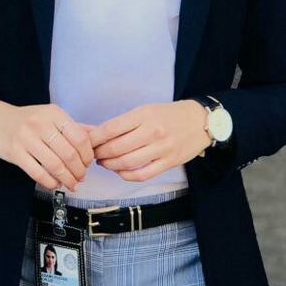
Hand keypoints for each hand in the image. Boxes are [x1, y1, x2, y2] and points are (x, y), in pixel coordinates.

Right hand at [0, 99, 94, 190]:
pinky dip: (50, 182)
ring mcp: (26, 138)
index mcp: (54, 113)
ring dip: (67, 179)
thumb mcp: (51, 116)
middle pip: (69, 154)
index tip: (88, 164)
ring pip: (55, 165)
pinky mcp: (15, 152)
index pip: (80, 138)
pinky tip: (55, 184)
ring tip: (71, 184)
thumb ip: (74, 127)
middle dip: (79, 171)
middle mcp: (41, 124)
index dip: (87, 155)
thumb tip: (98, 137)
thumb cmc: (27, 120)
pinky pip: (37, 172)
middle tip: (81, 178)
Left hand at [85, 100, 207, 181]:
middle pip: (116, 148)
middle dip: (99, 153)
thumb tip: (96, 133)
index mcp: (143, 114)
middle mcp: (152, 131)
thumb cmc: (169, 115)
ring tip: (104, 162)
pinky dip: (126, 175)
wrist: (200, 120)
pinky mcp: (169, 162)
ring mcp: (161, 148)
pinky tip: (120, 171)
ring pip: (127, 163)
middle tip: (92, 154)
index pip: (111, 129)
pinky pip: (142, 175)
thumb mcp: (146, 110)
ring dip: (110, 165)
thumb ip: (123, 123)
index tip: (86, 142)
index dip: (94, 139)